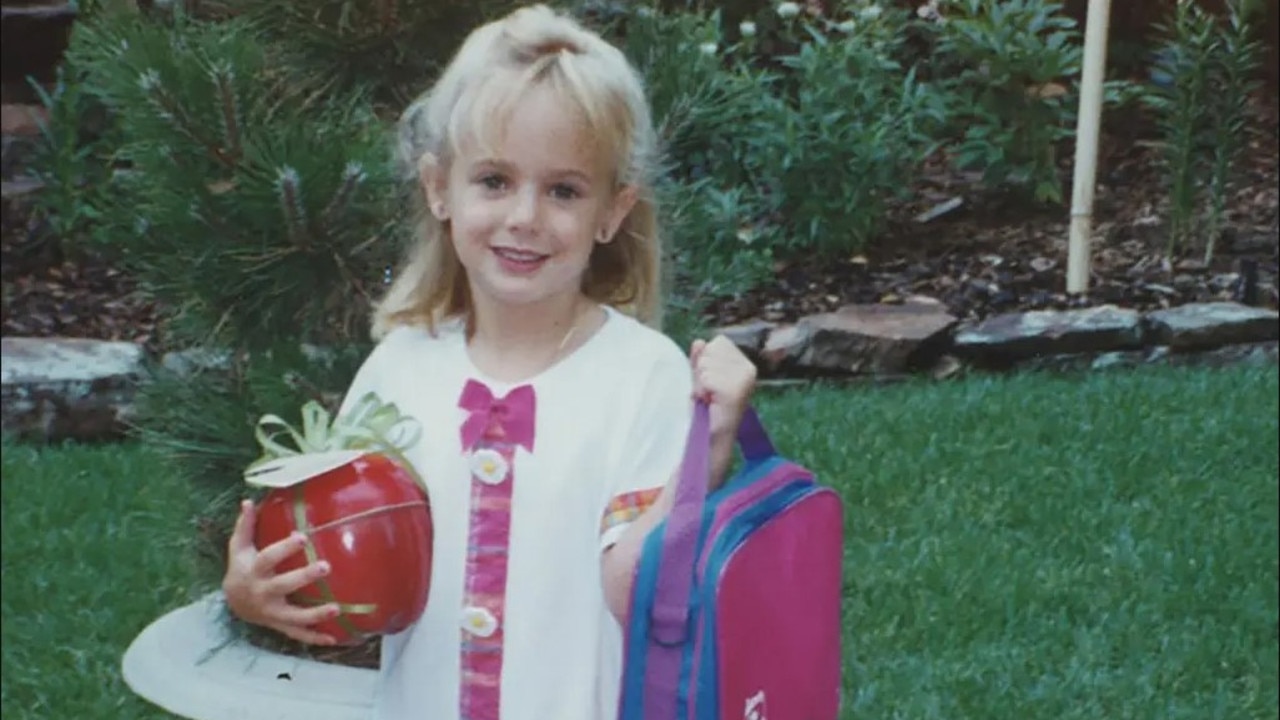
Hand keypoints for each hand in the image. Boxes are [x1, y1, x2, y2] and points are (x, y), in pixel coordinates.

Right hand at [222, 499, 340, 645]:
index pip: (268, 558)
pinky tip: (334, 637)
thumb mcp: (238, 548)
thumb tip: (248, 501)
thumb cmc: (241, 568)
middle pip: (283, 586)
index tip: (302, 537)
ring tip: (337, 608)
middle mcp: (262, 593)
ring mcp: (271, 613)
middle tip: (325, 566)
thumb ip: (245, 526)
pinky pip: (297, 634)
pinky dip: (315, 638)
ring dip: (315, 615)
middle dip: (303, 577)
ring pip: (293, 617)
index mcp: (254, 571)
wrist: (233, 603)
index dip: (284, 548)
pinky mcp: (280, 625)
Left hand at [691, 335, 757, 488]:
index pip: (718, 342)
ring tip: (708, 398)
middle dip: (702, 370)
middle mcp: (750, 369)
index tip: (709, 383)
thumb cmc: (706, 409)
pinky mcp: (735, 391)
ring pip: (707, 363)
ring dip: (700, 382)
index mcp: (745, 364)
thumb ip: (700, 359)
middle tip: (707, 392)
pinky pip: (706, 377)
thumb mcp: (700, 378)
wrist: (710, 438)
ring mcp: (745, 380)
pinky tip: (708, 402)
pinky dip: (701, 390)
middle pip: (712, 349)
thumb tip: (699, 342)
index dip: (706, 361)